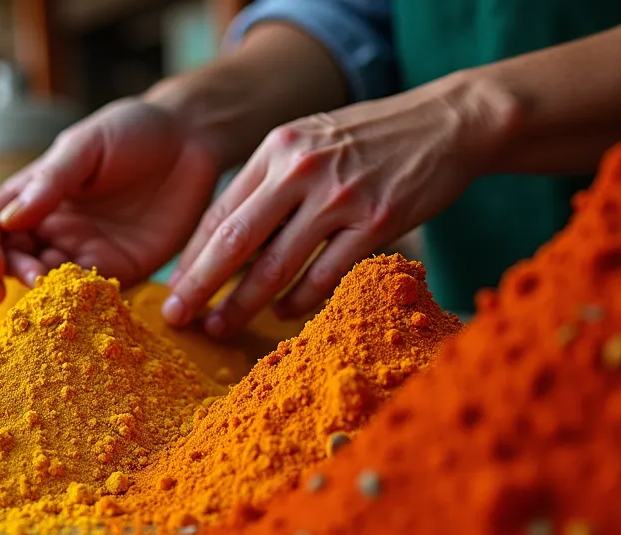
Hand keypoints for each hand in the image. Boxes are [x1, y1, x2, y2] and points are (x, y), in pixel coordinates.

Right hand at [0, 98, 221, 305]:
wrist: (191, 140)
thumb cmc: (133, 130)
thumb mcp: (87, 145)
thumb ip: (51, 181)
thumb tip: (8, 222)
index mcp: (31, 193)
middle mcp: (50, 227)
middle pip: (4, 262)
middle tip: (2, 293)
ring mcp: (83, 251)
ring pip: (42, 284)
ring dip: (34, 293)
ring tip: (44, 291)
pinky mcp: (119, 270)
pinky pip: (89, 296)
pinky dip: (76, 305)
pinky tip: (79, 304)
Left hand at [164, 75, 520, 336]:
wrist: (447, 123)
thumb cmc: (371, 139)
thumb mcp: (311, 140)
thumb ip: (271, 180)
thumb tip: (225, 237)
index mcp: (278, 148)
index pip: (220, 210)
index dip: (192, 254)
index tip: (173, 286)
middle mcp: (301, 169)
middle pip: (235, 240)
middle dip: (200, 285)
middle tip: (177, 317)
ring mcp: (339, 196)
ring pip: (276, 265)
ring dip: (243, 303)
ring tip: (220, 326)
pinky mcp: (376, 222)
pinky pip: (324, 274)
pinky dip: (299, 299)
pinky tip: (284, 313)